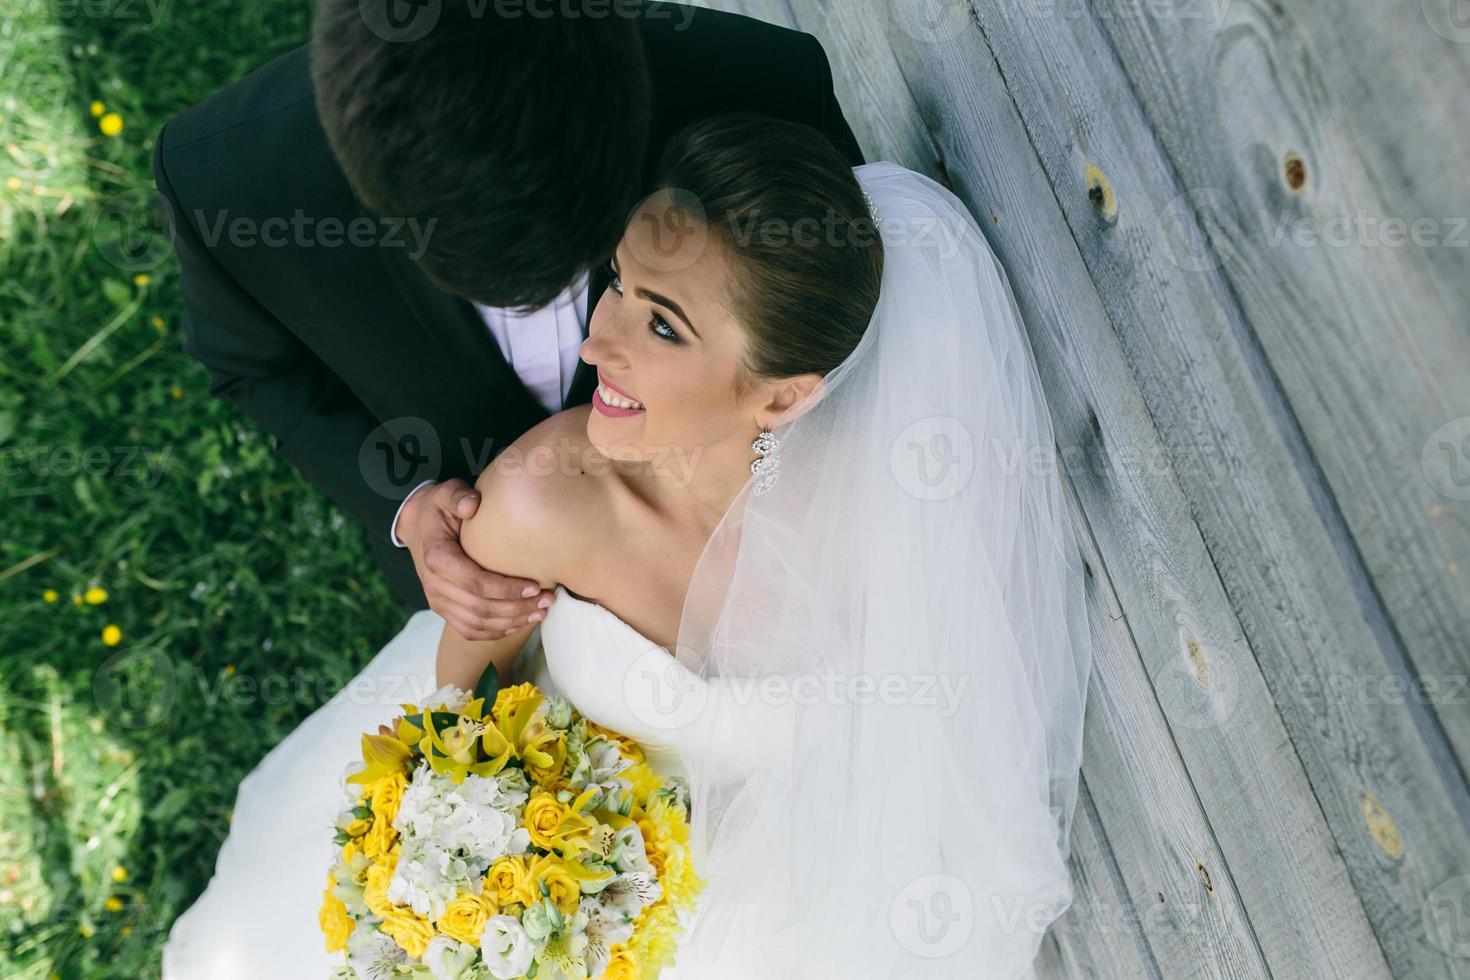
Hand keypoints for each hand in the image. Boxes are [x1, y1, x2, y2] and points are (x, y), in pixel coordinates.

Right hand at [397, 478, 552, 639]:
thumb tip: (472, 505)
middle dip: (517, 608)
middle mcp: (434, 584)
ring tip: (540, 613)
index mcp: (436, 557)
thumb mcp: (446, 493)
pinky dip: (495, 632)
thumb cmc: (439, 508)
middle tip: (547, 601)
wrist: (418, 526)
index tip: (535, 586)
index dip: (506, 589)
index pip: (474, 582)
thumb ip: (458, 496)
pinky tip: (519, 623)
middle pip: (479, 607)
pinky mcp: (443, 609)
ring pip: (476, 623)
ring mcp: (437, 600)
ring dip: (511, 622)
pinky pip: (469, 629)